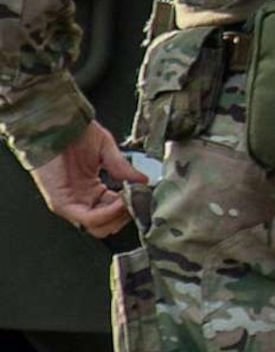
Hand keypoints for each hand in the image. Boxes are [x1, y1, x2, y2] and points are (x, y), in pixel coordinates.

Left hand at [29, 123, 134, 237]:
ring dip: (118, 217)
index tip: (143, 197)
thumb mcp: (106, 150)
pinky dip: (107, 213)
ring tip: (130, 201)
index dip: (131, 207)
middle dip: (125, 216)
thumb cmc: (74, 134)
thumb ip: (123, 168)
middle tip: (137, 202)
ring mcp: (70, 204)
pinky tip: (120, 201)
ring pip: (98, 226)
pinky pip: (88, 218)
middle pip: (107, 225)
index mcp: (92, 190)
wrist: (54, 125)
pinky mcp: (61, 203)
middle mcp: (81, 200)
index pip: (115, 211)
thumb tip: (143, 181)